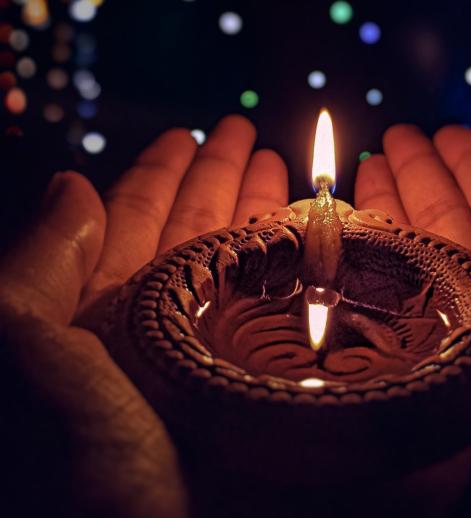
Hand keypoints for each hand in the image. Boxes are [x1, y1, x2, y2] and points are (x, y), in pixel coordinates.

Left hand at [0, 115, 287, 517]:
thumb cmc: (69, 466)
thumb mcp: (20, 350)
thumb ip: (40, 264)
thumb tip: (70, 182)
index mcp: (100, 311)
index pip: (134, 217)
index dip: (162, 171)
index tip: (188, 131)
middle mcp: (159, 326)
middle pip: (196, 231)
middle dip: (220, 177)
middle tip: (247, 132)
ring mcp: (214, 353)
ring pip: (242, 263)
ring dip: (260, 211)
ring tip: (282, 167)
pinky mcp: (260, 382)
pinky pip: (281, 308)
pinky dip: (297, 269)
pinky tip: (314, 236)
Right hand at [355, 124, 470, 511]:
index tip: (443, 131)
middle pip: (455, 225)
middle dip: (424, 178)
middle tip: (390, 138)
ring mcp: (453, 336)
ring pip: (417, 256)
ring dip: (393, 210)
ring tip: (363, 171)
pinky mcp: (412, 364)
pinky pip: (386, 297)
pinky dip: (368, 262)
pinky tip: (347, 232)